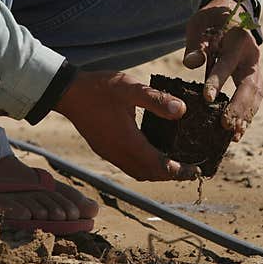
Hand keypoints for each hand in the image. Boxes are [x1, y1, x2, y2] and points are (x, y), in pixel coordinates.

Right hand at [55, 70, 199, 180]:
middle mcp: (118, 153)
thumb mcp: (130, 88)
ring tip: (174, 166)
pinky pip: (128, 166)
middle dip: (170, 175)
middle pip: (149, 174)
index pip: (158, 165)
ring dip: (157, 173)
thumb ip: (156, 100)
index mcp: (127, 141)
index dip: (178, 171)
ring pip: (138, 173)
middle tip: (189, 170)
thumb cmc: (99, 88)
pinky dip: (144, 167)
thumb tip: (182, 110)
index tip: (195, 171)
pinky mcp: (104, 150)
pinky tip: (152, 154)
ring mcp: (109, 153)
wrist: (68, 92)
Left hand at [183, 0, 262, 140]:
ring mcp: (256, 68)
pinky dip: (248, 115)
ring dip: (246, 115)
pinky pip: (254, 98)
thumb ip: (196, 43)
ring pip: (256, 95)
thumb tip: (192, 63)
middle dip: (239, 106)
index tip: (207, 99)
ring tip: (235, 135)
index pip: (227, 63)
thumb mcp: (199, 24)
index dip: (218, 81)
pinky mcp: (254, 77)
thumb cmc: (211, 20)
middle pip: (250, 85)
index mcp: (237, 40)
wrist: (231, 14)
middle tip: (226, 125)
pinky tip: (238, 131)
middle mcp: (251, 56)